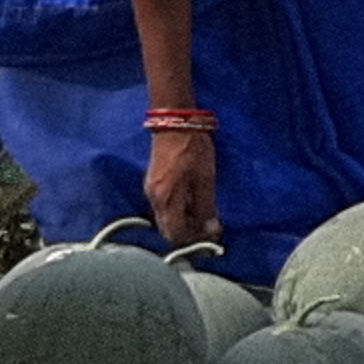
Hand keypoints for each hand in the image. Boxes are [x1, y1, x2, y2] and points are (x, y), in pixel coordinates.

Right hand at [143, 121, 219, 252]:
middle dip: (189, 233)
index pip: (175, 234)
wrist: (175, 122)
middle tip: (210, 228)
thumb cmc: (192, 149)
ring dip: (185, 222)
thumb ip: (206, 207)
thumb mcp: (204, 179)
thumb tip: (211, 231)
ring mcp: (152, 190)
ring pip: (167, 218)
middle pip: (169, 229)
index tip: (212, 237)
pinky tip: (194, 204)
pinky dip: (179, 211)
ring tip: (205, 216)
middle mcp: (154, 199)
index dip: (193, 241)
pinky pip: (166, 207)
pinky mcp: (154, 183)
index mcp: (165, 200)